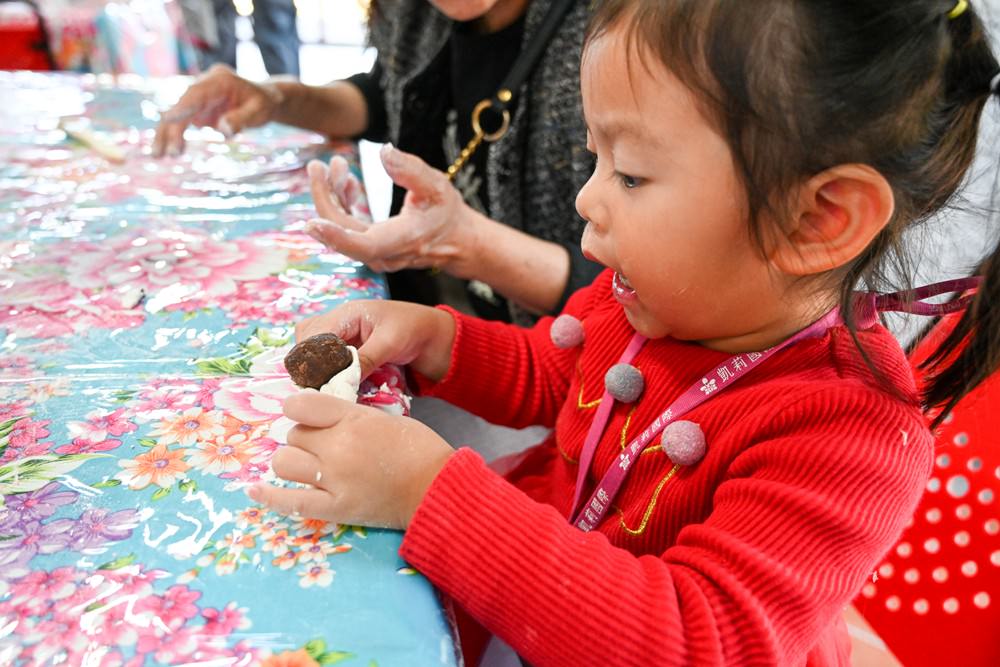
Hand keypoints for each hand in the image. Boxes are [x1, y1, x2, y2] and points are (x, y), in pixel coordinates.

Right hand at [152, 64, 283, 156]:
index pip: (196, 95)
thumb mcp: (259, 111)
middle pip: (182, 105)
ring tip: (157, 156)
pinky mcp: (196, 107)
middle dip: (172, 129)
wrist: (264, 98)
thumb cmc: (264, 104)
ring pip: (176, 113)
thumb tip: (224, 131)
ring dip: (166, 134)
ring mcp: (198, 96)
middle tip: (168, 154)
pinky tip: (168, 151)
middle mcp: (204, 85)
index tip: (169, 122)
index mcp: (219, 81)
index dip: (181, 109)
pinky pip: (180, 121)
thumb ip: (242, 119)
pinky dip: (173, 135)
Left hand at [247, 390, 453, 528]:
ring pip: (284, 461)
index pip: (300, 404)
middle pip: (294, 434)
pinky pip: (289, 501)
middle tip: (323, 444)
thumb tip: (316, 417)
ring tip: (309, 465)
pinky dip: (269, 496)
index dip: (298, 408)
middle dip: (304, 437)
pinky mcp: (334, 508)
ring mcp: (334, 479)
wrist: (436, 489)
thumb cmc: (418, 449)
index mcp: (354, 419)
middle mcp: (338, 447)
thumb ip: (349, 416)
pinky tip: (254, 490)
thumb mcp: (385, 418)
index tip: (305, 414)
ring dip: (292, 460)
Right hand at [296, 299, 455, 382]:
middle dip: (310, 367)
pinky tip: (338, 388)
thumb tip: (342, 381)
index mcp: (346, 314)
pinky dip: (330, 376)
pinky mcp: (348, 352)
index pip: (313, 336)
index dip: (312, 360)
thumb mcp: (390, 343)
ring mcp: (341, 338)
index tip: (318, 384)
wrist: (433, 336)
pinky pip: (327, 364)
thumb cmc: (414, 329)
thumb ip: (366, 359)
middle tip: (322, 389)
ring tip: (328, 390)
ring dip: (318, 372)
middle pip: (305, 344)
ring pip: (313, 355)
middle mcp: (338, 324)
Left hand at [304, 144, 480, 275]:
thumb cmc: (448, 213)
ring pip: (341, 231)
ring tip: (336, 166)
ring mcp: (376, 256)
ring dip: (333, 197)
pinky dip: (342, 206)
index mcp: (404, 239)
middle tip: (318, 166)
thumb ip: (410, 169)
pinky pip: (347, 231)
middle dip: (325, 196)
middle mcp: (386, 254)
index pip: (364, 245)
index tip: (312, 223)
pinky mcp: (371, 251)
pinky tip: (349, 185)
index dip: (336, 236)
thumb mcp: (437, 185)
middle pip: (342, 232)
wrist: (457, 242)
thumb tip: (383, 151)